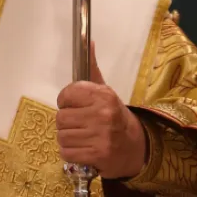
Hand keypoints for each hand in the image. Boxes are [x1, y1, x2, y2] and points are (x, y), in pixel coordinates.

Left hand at [56, 47, 147, 178]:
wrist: (135, 147)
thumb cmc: (115, 116)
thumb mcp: (105, 91)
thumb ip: (91, 69)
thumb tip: (88, 40)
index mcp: (103, 95)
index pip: (66, 94)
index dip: (65, 101)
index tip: (74, 106)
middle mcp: (102, 114)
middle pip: (61, 117)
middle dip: (67, 122)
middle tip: (80, 124)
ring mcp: (100, 136)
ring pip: (62, 136)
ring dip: (68, 138)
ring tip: (82, 136)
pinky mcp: (97, 155)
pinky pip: (66, 152)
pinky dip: (70, 152)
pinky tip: (82, 149)